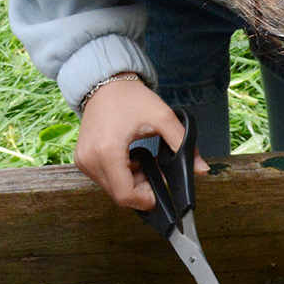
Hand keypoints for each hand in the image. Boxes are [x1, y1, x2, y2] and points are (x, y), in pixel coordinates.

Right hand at [74, 75, 206, 211]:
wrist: (105, 83)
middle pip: (119, 195)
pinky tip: (130, 158)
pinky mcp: (81, 159)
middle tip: (156, 170)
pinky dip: (120, 175)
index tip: (160, 190)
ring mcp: (83, 160)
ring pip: (111, 189)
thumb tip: (202, 170)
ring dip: (130, 182)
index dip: (146, 200)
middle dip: (141, 189)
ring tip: (143, 161)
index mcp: (107, 151)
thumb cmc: (131, 98)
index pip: (125, 195)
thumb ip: (183, 144)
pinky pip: (103, 179)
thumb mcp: (162, 117)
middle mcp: (90, 160)